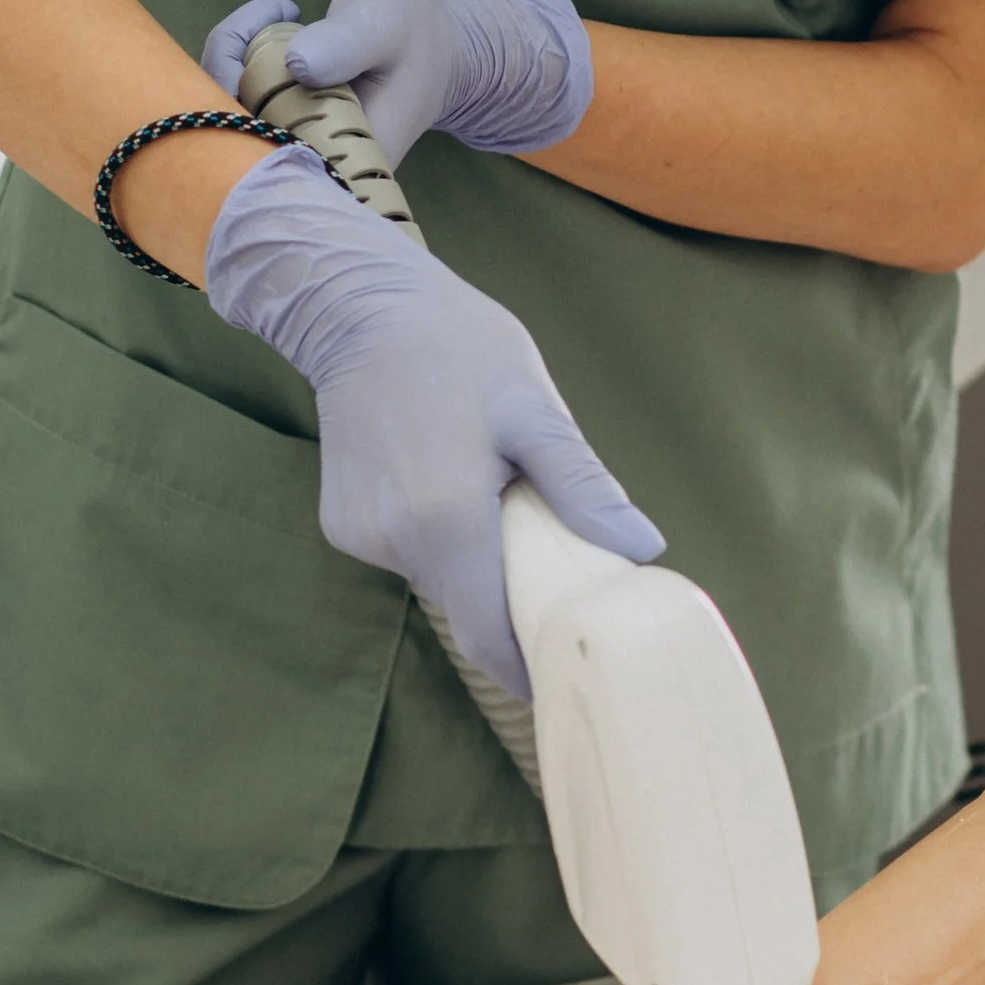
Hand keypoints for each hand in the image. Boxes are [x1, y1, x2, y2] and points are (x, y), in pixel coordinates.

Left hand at [201, 0, 590, 168]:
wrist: (439, 42)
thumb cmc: (417, 30)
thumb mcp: (387, 24)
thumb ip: (348, 43)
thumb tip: (297, 64)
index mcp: (338, 161)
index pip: (258, 152)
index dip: (234, 95)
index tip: (280, 30)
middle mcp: (307, 168)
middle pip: (222, 134)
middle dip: (230, 59)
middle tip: (282, 9)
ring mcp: (288, 151)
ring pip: (217, 111)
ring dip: (233, 51)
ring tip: (285, 8)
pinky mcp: (275, 128)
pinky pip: (227, 95)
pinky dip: (236, 52)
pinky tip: (276, 17)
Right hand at [201, 143, 658, 697]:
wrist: (357, 307)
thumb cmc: (457, 347)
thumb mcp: (532, 409)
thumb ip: (583, 485)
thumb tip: (643, 548)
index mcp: (446, 521)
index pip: (486, 638)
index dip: (524, 668)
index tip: (560, 678)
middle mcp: (393, 541)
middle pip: (466, 607)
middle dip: (510, 601)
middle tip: (554, 566)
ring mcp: (359, 536)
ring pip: (437, 579)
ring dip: (474, 560)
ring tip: (497, 498)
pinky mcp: (341, 523)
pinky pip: (406, 551)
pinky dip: (436, 535)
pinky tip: (446, 480)